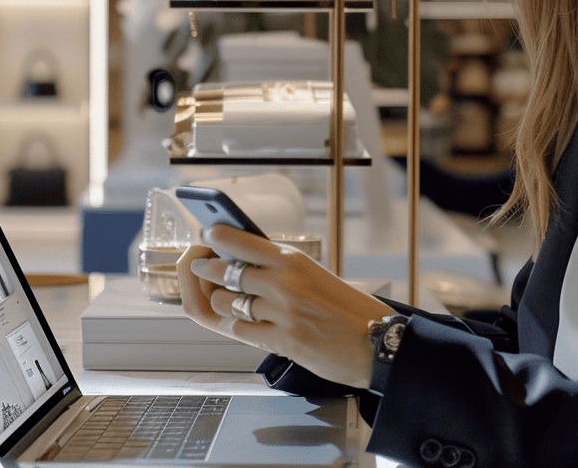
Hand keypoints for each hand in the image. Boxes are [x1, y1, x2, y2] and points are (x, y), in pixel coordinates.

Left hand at [176, 225, 392, 388]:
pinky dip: (238, 327)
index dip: (214, 237)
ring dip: (222, 302)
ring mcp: (280, 312)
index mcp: (292, 259)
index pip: (237, 239)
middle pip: (222, 270)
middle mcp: (283, 282)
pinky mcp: (281, 341)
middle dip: (205, 269)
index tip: (205, 235)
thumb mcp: (313, 274)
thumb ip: (278, 268)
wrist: (376, 342)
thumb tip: (235, 260)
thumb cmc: (346, 307)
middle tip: (200, 266)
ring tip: (228, 299)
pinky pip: (239, 330)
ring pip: (225, 302)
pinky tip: (248, 324)